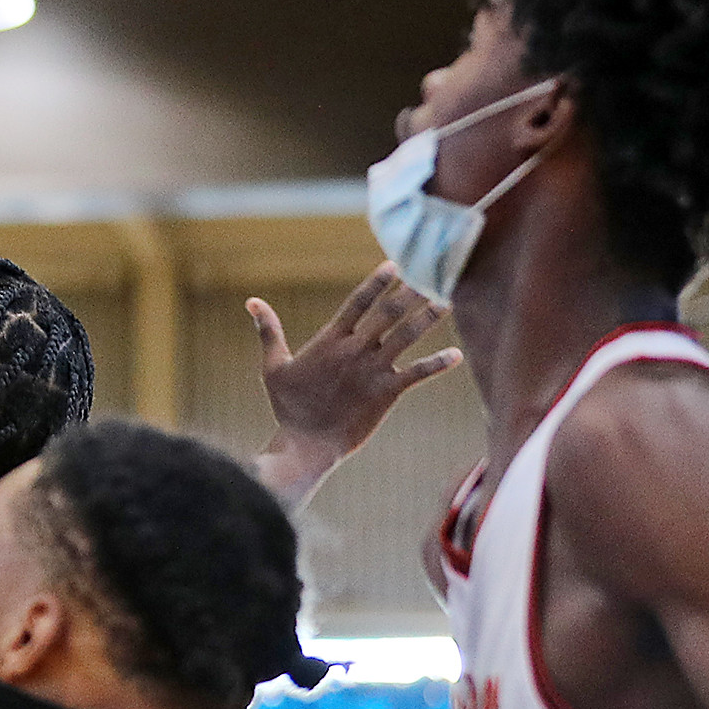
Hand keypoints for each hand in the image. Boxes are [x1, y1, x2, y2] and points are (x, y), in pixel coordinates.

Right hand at [249, 264, 460, 511]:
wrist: (307, 444)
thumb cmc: (288, 406)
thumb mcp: (273, 366)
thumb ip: (268, 331)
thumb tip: (251, 302)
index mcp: (329, 341)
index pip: (357, 303)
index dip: (376, 282)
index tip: (394, 265)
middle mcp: (355, 351)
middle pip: (388, 313)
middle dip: (411, 292)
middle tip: (432, 273)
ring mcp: (373, 370)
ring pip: (406, 336)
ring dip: (428, 317)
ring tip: (447, 300)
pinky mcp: (387, 392)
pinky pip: (417, 373)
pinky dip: (437, 363)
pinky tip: (457, 355)